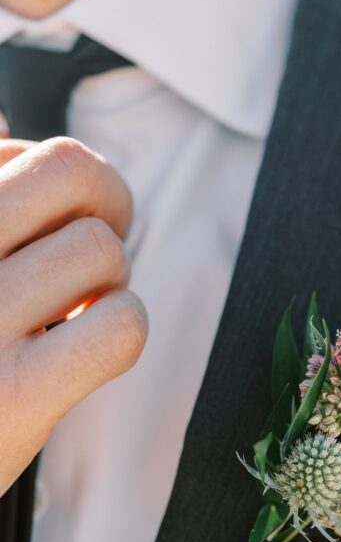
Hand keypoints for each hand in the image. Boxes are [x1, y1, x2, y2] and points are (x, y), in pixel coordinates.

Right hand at [0, 137, 146, 494]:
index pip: (15, 147)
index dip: (52, 179)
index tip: (48, 223)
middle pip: (70, 170)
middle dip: (105, 202)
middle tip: (97, 245)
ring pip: (101, 250)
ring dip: (111, 279)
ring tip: (76, 309)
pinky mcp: (16, 394)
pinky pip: (122, 326)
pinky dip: (124, 326)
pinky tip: (90, 343)